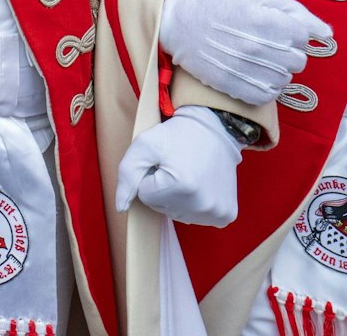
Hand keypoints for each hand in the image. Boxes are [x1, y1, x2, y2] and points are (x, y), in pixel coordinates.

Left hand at [114, 106, 242, 226]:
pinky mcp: (225, 215)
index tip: (163, 163)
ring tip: (190, 175)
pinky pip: (197, 218)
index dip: (150, 177)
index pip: (144, 196)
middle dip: (162, 189)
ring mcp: (216, 212)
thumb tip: (121, 207)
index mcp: (181, 186)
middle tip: (177, 167)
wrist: (215, 129)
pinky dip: (195, 204)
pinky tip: (202, 185)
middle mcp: (202, 204)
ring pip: (178, 214)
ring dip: (178, 197)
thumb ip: (127, 175)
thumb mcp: (145, 144)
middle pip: (161, 208)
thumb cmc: (178, 135)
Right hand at [159, 0, 329, 105]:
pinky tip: (256, 74)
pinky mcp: (233, 86)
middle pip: (298, 61)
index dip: (295, 32)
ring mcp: (246, 69)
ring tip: (261, 59)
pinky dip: (266, 87)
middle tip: (270, 44)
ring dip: (278, 70)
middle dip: (289, 52)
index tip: (280, 28)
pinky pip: (267, 95)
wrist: (180, 21)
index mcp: (267, 21)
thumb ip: (295, 11)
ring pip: (284, 79)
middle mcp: (258, 47)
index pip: (304, 37)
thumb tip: (327, 33)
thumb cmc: (220, 3)